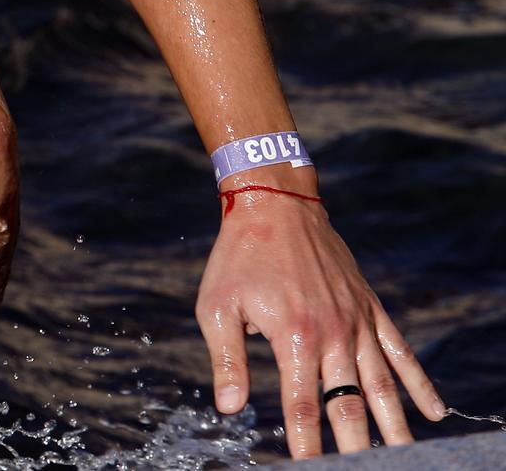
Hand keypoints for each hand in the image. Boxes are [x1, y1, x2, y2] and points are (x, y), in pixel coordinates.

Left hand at [196, 181, 444, 458]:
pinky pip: (400, 351)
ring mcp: (358, 321)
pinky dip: (419, 383)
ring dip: (395, 425)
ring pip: (383, 385)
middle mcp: (334, 334)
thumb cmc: (238, 257)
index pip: (302, 407)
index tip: (308, 469)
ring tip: (405, 456)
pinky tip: (434, 412)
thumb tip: (230, 409)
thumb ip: (228, 360)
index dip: (306, 445)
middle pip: (350, 404)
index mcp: (295, 337)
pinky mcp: (370, 308)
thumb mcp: (216, 306)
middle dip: (356, 446)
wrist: (275, 205)